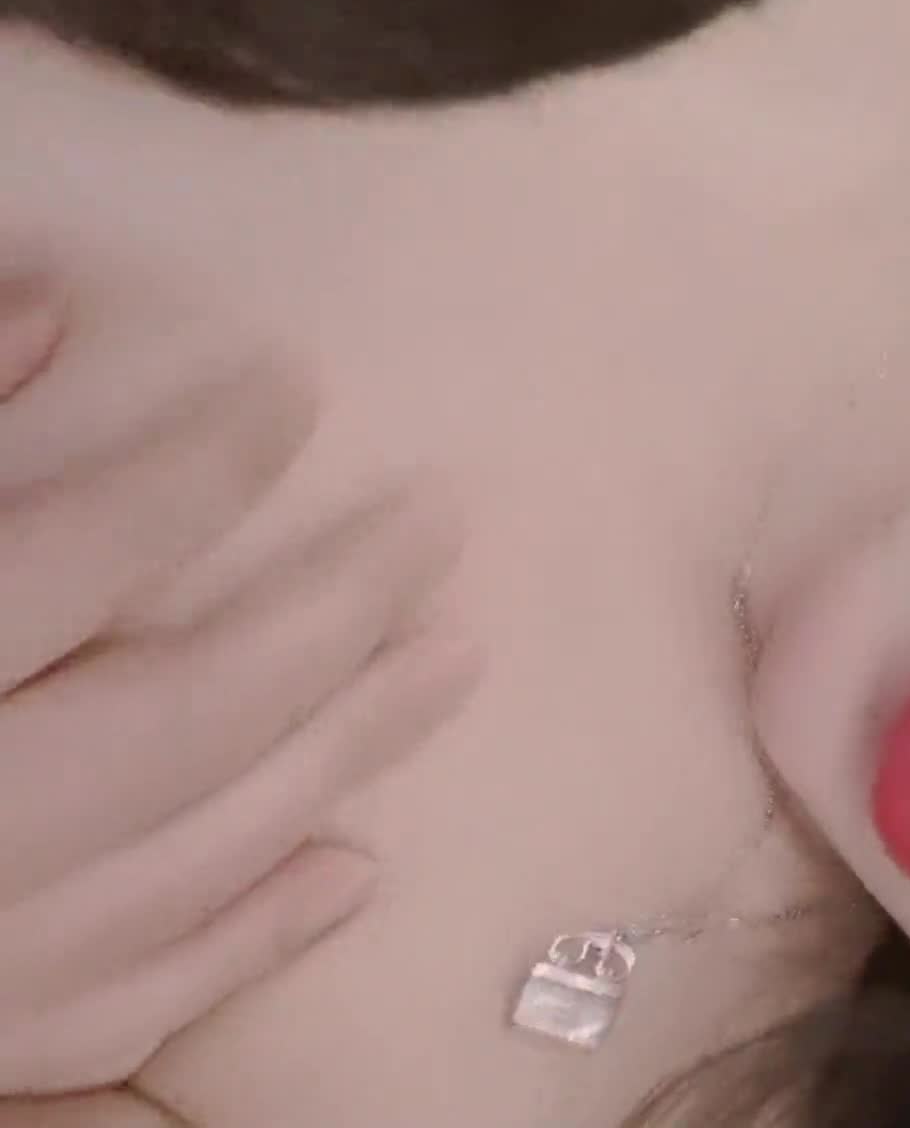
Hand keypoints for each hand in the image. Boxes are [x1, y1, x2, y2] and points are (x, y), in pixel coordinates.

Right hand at [0, 266, 481, 1096]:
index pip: (63, 556)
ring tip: (453, 660)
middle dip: (332, 610)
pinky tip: (353, 869)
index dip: (192, 463)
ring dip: (342, 752)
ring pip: (192, 855)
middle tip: (443, 519)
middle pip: (181, 711)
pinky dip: (251, 935)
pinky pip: (133, 1003)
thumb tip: (50, 312)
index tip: (299, 383)